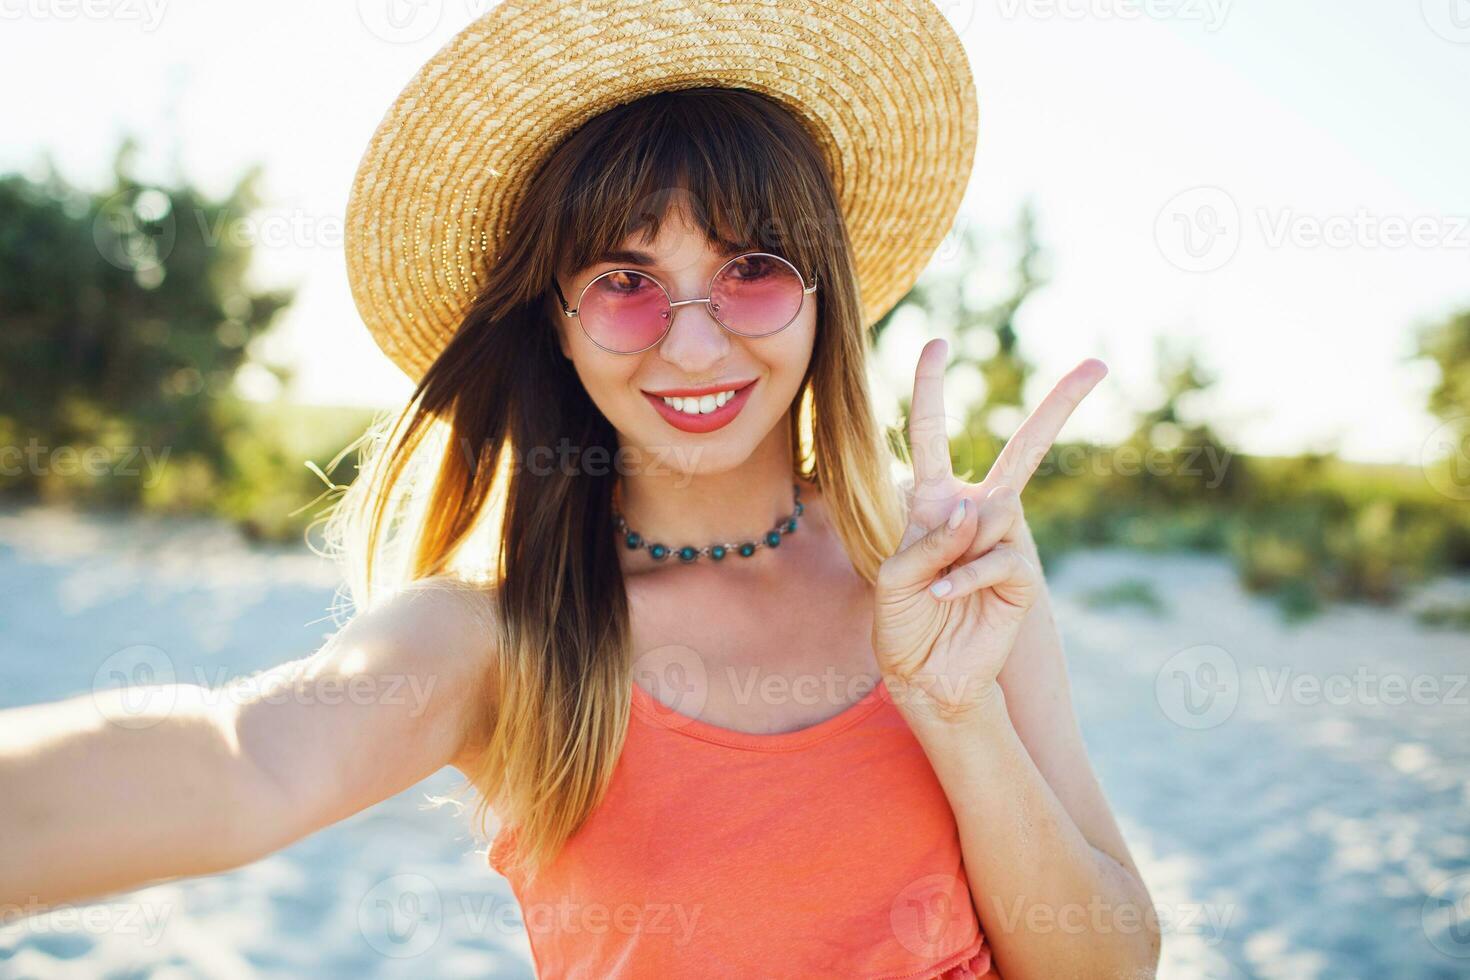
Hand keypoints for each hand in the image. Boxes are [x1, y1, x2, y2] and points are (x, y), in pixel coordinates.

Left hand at [873, 338, 1106, 722]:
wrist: (925, 677)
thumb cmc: (902, 624)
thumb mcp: (894, 576)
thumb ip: (929, 540)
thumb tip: (980, 511)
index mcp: (933, 503)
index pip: (930, 436)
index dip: (929, 390)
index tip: (936, 344)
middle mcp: (974, 514)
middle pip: (1024, 450)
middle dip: (1060, 407)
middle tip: (1097, 366)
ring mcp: (1002, 543)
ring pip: (996, 511)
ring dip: (959, 546)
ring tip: (939, 585)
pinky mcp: (1022, 577)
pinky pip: (1000, 556)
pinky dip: (967, 576)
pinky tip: (947, 595)